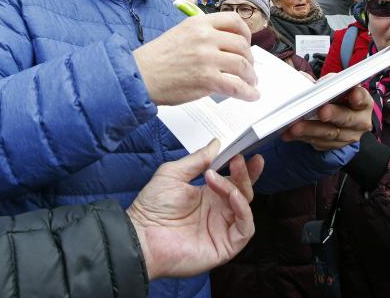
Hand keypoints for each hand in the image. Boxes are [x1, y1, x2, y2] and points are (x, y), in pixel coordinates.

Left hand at [127, 140, 263, 279]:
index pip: (233, 181)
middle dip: (244, 175)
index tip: (249, 154)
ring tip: (216, 178)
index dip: (243, 169)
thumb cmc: (151, 206)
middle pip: (243, 192)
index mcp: (208, 195)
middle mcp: (218, 212)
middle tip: (239, 160)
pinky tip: (232, 197)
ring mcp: (222, 229)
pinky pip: (245, 229)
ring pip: (245, 207)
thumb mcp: (174, 174)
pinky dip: (243, 211)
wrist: (140, 235)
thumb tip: (216, 144)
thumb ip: (197, 160)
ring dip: (238, 189)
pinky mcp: (225, 246)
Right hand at [133, 13, 257, 105]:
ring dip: (251, 76)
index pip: (234, 21)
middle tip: (249, 68)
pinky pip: (236, 86)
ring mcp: (207, 58)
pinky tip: (250, 96)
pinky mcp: (207, 79)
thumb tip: (225, 47)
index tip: (247, 42)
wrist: (140, 75)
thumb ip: (203, 35)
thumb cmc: (156, 59)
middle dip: (250, 59)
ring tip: (250, 83)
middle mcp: (205, 37)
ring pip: (243, 66)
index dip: (246, 33)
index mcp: (198, 23)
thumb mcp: (180, 33)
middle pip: (242, 45)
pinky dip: (247, 93)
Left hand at [282, 85, 372, 150]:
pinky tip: (289, 133)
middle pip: (347, 119)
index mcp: (363, 102)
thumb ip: (324, 82)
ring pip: (330, 134)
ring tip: (295, 127)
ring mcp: (347, 136)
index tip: (353, 94)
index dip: (359, 97)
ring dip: (311, 130)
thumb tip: (304, 79)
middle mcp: (359, 121)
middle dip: (334, 115)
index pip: (363, 99)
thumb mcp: (335, 87)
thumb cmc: (337, 98)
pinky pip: (318, 143)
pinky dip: (302, 137)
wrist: (338, 117)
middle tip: (322, 112)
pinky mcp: (333, 146)